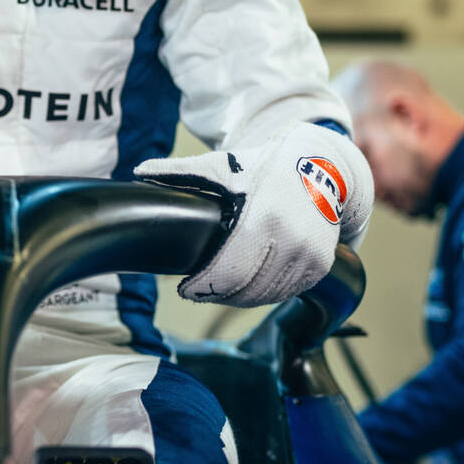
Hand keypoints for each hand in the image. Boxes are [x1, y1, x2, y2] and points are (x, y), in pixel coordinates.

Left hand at [134, 122, 371, 305]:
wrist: (324, 165)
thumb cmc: (266, 167)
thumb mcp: (224, 166)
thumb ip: (181, 171)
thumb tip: (139, 171)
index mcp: (264, 217)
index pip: (229, 271)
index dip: (204, 286)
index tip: (186, 289)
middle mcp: (292, 241)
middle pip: (245, 289)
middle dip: (216, 294)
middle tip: (198, 290)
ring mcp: (310, 256)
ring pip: (265, 296)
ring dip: (238, 297)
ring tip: (219, 287)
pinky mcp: (321, 266)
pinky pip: (286, 293)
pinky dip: (264, 294)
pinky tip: (247, 286)